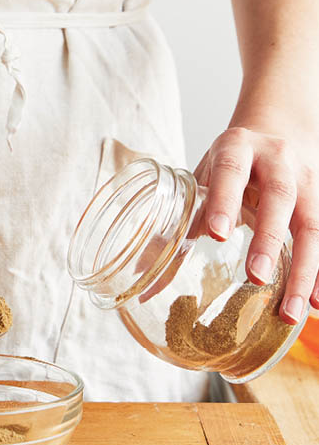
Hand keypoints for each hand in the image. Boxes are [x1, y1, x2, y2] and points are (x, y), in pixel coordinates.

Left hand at [195, 114, 318, 324]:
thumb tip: (142, 274)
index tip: (217, 233)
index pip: (230, 172)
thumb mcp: (202, 181)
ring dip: (304, 270)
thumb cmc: (228, 167)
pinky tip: (314, 304)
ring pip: (312, 223)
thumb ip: (181, 221)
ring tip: (291, 311)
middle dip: (268, 239)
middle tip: (255, 277)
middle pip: (279, 197)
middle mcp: (277, 160)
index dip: (225, 201)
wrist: (275, 132)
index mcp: (236, 149)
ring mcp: (307, 179)